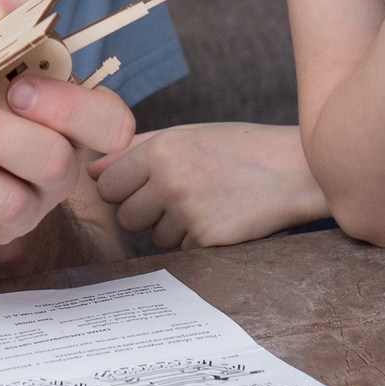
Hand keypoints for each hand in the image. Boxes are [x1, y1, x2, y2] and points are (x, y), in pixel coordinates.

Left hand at [0, 0, 138, 267]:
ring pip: (0, 203)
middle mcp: (59, 171)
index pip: (109, 125)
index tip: (19, 85)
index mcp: (78, 121)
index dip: (71, 108)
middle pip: (48, 163)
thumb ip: (8, 3)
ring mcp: (22, 211)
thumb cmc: (1, 86)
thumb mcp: (12, 32)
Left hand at [91, 123, 326, 248]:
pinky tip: (221, 218)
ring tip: (207, 203)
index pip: (106, 185)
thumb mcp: (186, 136)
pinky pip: (182, 250)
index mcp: (160, 149)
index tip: (145, 186)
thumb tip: (91, 169)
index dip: (123, 189)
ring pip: (153, 237)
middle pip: (125, 216)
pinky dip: (197, 241)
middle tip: (180, 196)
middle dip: (145, 213)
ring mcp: (188, 211)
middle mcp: (169, 179)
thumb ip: (135, 150)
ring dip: (173, 228)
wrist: (293, 170)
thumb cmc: (237, 150)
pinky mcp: (207, 238)